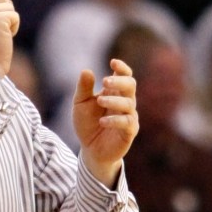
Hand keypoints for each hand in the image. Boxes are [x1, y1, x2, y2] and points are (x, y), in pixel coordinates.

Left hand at [72, 59, 138, 186]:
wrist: (90, 149)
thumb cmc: (87, 124)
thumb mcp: (80, 104)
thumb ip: (83, 88)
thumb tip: (86, 70)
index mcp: (115, 92)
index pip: (124, 76)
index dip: (122, 68)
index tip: (113, 62)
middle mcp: (125, 102)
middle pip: (130, 85)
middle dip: (119, 81)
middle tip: (105, 81)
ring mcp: (129, 116)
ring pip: (129, 103)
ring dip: (114, 100)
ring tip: (99, 100)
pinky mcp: (129, 132)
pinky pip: (127, 122)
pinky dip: (115, 120)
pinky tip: (103, 121)